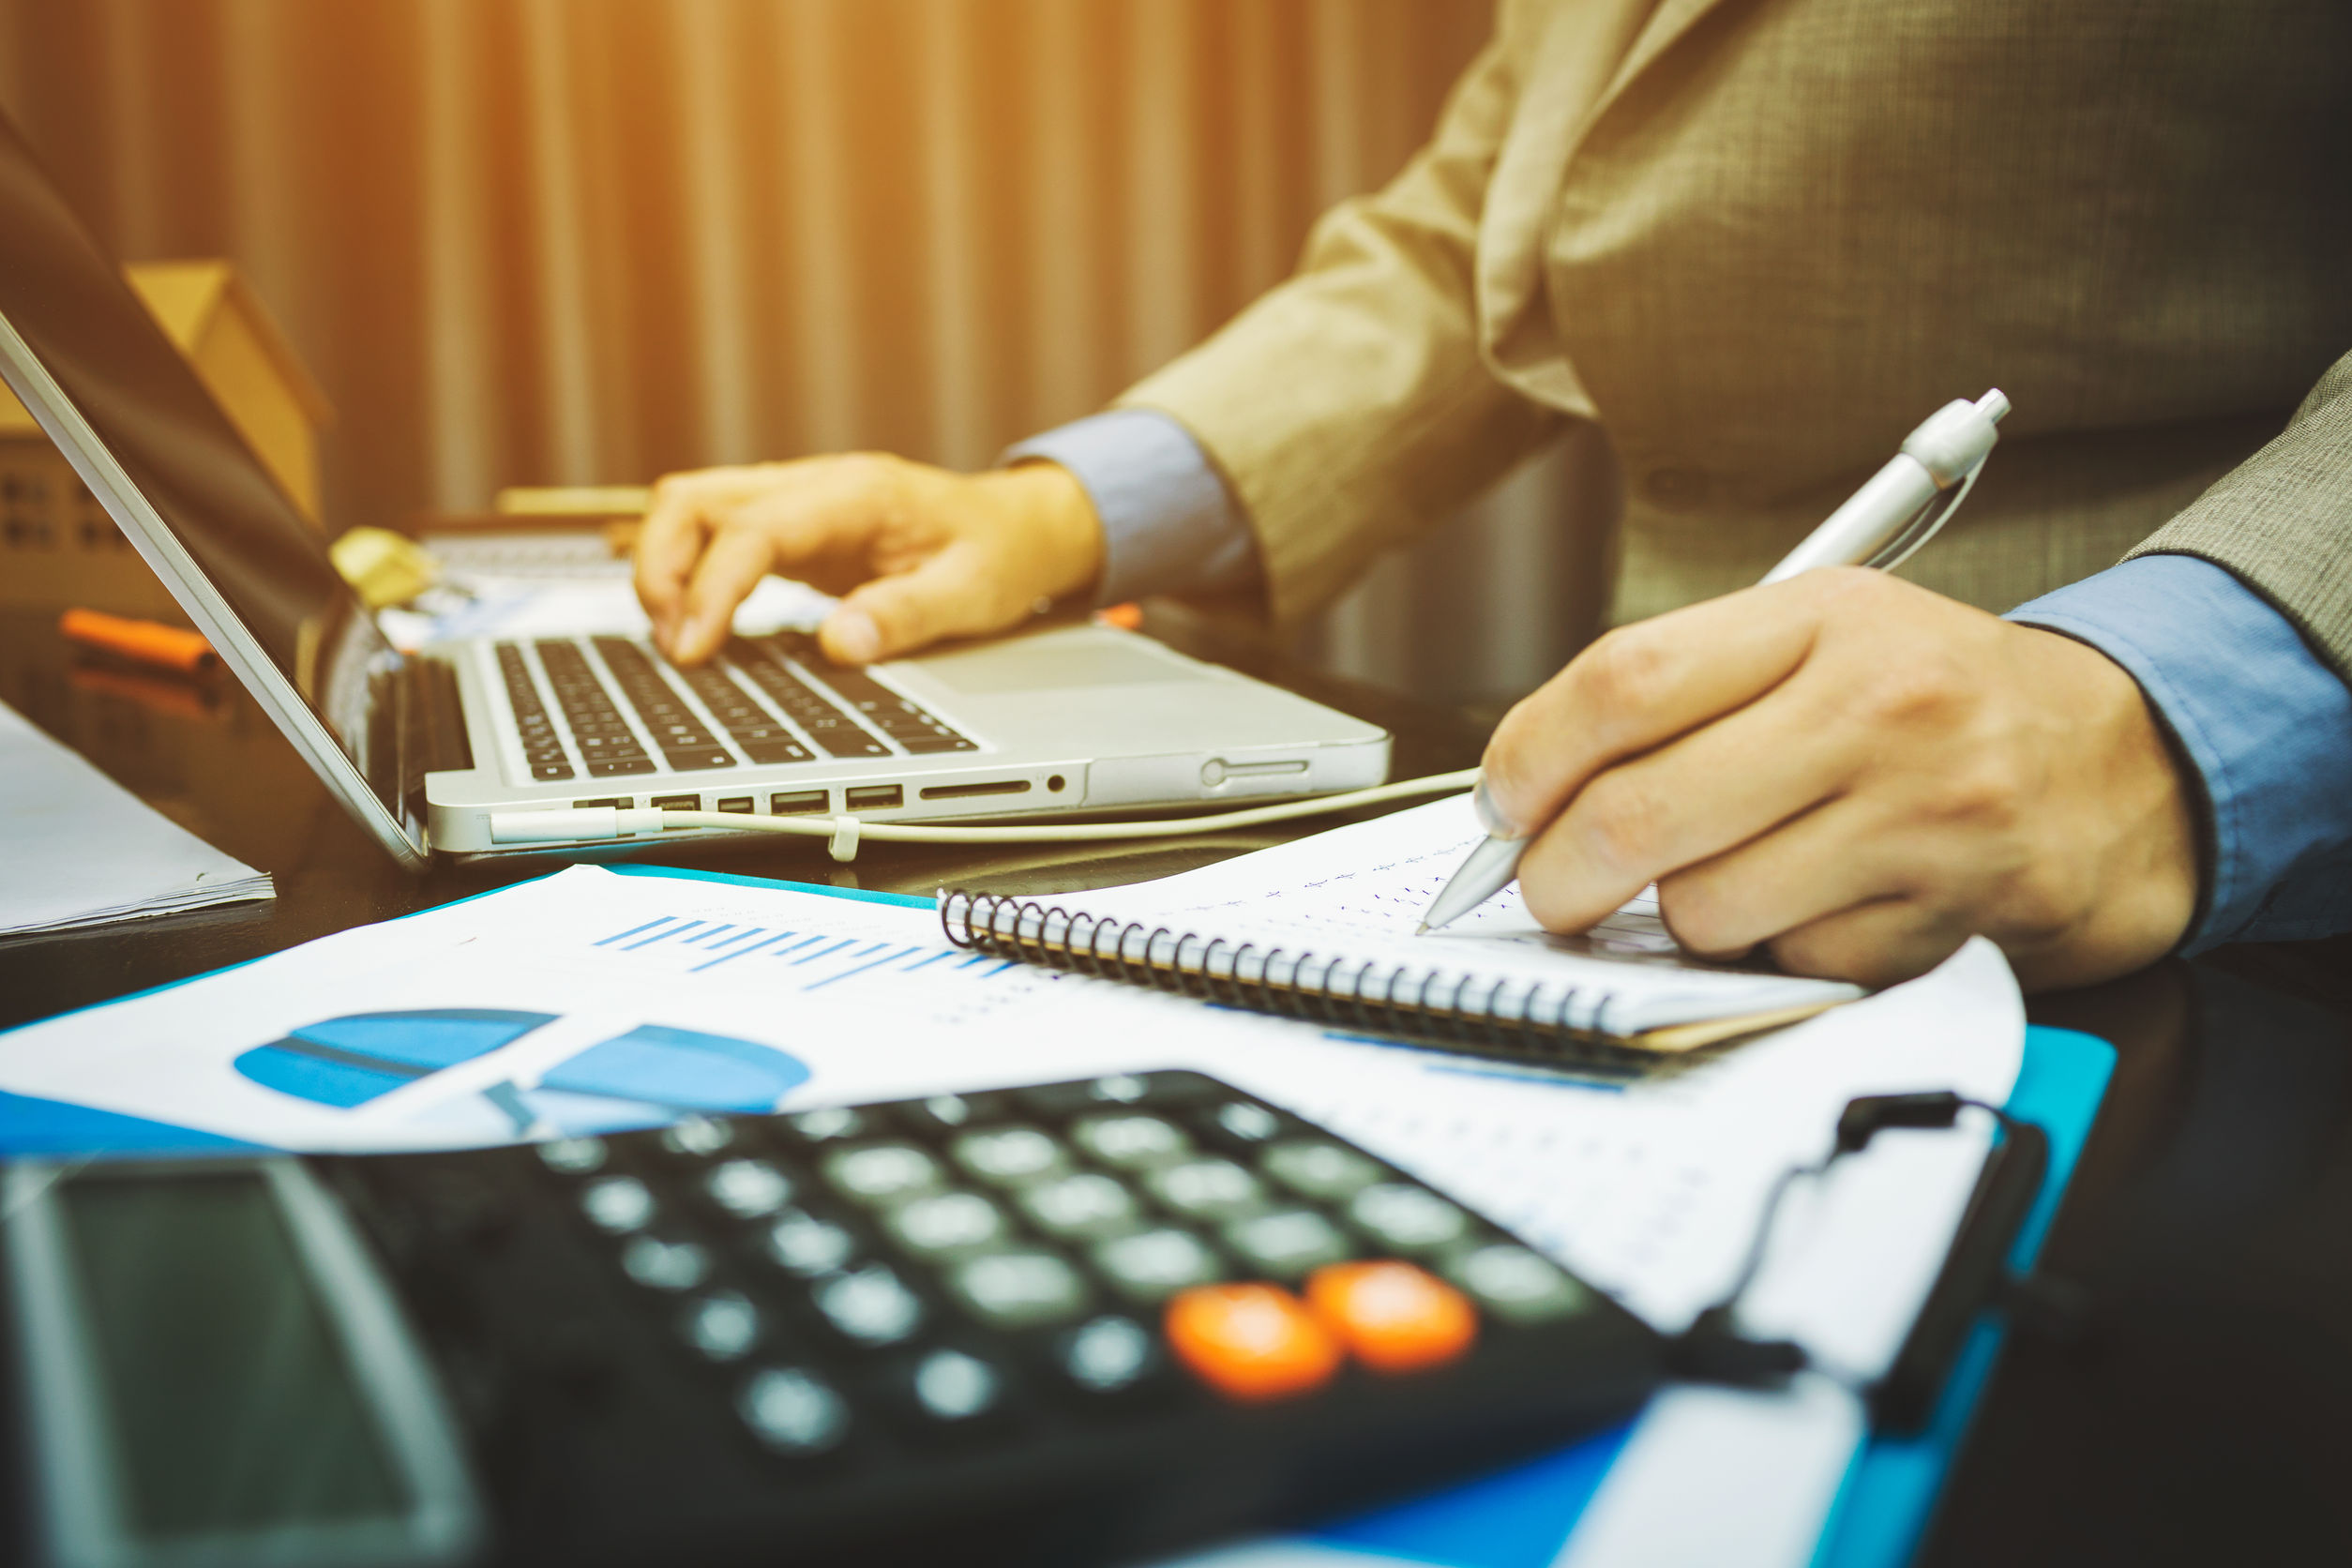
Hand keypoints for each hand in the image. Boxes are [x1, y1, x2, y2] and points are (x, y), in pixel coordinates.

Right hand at [633, 454, 1105, 665]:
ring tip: (679, 640)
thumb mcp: (972, 593)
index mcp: (855, 495)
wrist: (1018, 526)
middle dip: (662, 569)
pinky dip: (690, 572)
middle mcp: (814, 485)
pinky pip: (716, 533)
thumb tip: (839, 644)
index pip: (753, 530)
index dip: (711, 588)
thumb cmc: (999, 553)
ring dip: (667, 568)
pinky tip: (697, 623)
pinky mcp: (791, 526)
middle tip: (674, 646)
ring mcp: (797, 500)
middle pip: (693, 498)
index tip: (694, 648)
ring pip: (691, 507)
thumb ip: (906, 616)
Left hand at [1479, 569, 2197, 989]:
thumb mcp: (1822, 640)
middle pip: (1639, 812)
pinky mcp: (1952, 912)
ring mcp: (1922, 814)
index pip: (1624, 682)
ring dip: (1680, 918)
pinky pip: (1792, 962)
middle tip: (1547, 889)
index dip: (1528, 758)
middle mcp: (1877, 706)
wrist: (2122, 767)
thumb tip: (1521, 791)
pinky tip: (1815, 907)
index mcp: (1825, 617)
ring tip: (1724, 880)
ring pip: (1705, 907)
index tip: (1501, 805)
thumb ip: (1682, 692)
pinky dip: (1776, 953)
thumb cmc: (1934, 705)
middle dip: (1557, 875)